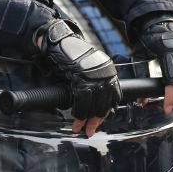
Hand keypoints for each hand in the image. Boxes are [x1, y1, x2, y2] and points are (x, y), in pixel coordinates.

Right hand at [36, 18, 121, 136]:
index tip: (98, 122)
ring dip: (86, 120)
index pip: (113, 97)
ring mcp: (94, 75)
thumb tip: (94, 105)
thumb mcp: (87, 71)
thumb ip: (93, 85)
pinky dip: (78, 114)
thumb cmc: (70, 57)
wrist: (59, 41)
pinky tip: (75, 120)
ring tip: (80, 128)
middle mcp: (105, 73)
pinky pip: (82, 101)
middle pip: (105, 104)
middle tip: (89, 131)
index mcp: (109, 71)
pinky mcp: (81, 77)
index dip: (106, 112)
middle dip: (96, 120)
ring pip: (94, 105)